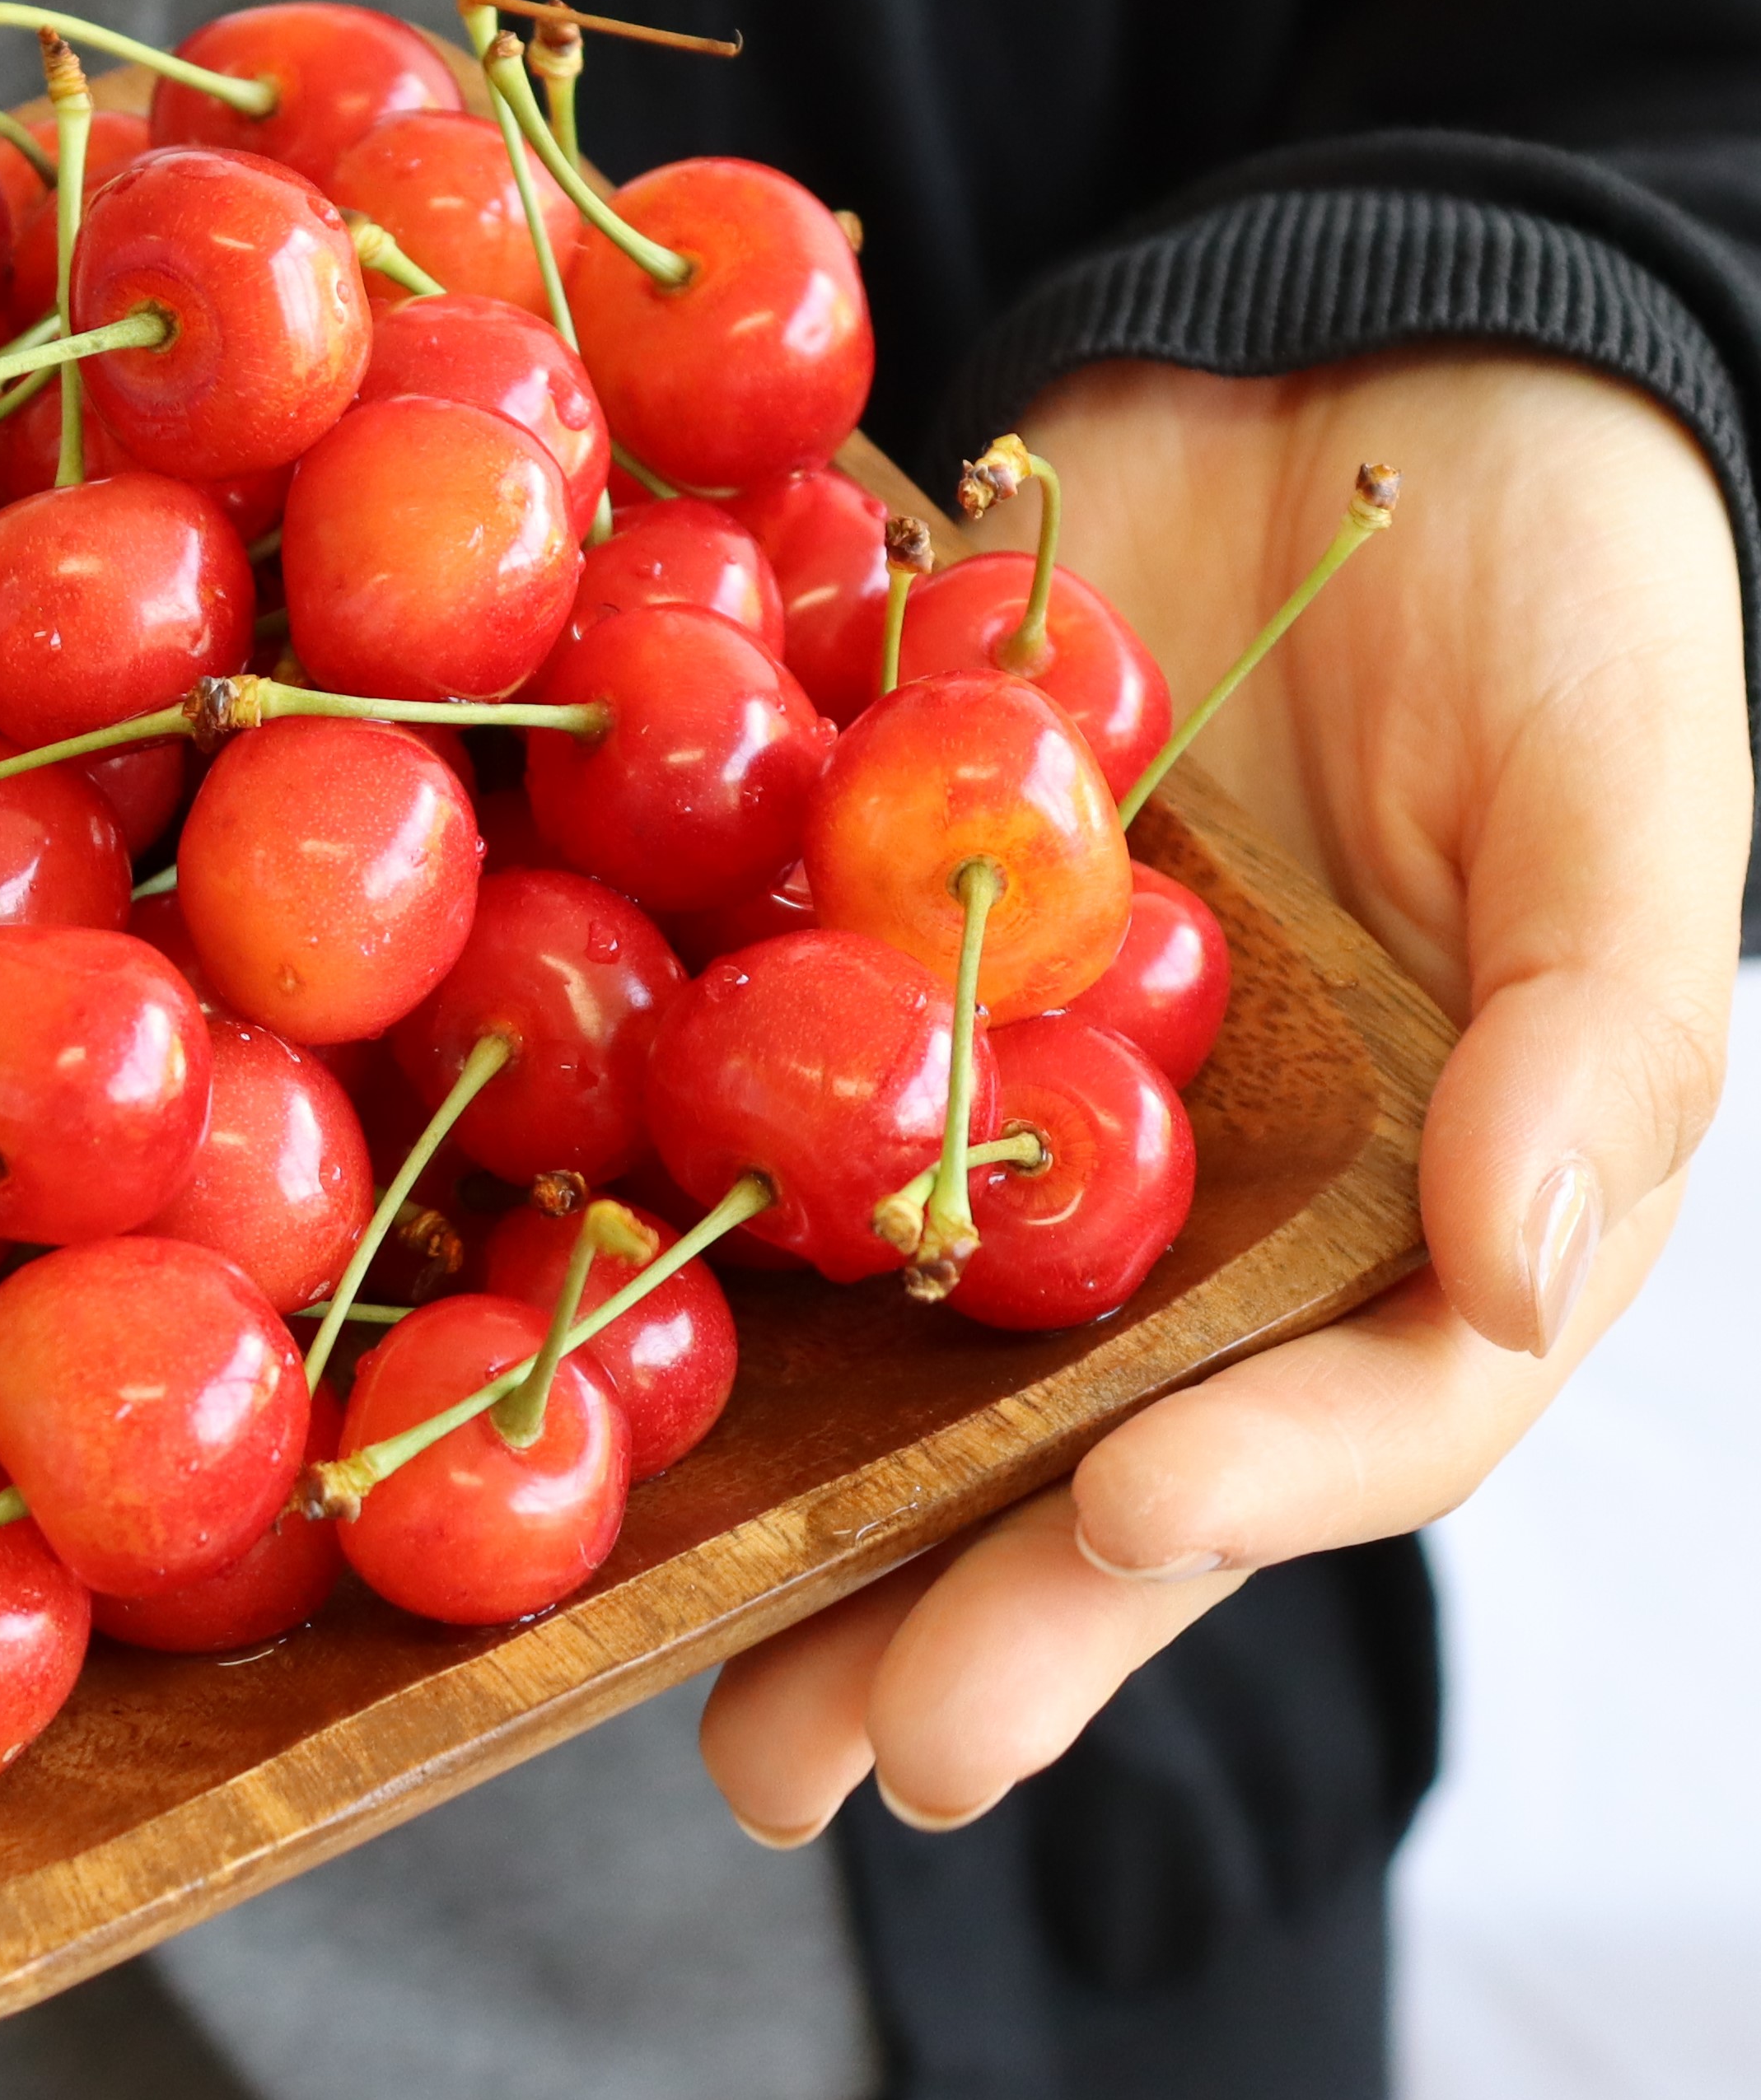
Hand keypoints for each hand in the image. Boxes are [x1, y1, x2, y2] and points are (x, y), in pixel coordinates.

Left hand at [701, 350, 1751, 1836]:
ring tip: (635, 1658)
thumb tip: (1518, 1268)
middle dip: (942, 1609)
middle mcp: (1178, 1208)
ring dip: (757, 1498)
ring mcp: (993, 1107)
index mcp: (1396, 1214)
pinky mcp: (842, 980)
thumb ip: (1598, 1035)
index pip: (1337, 1416)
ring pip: (875, 1341)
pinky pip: (741, 1106)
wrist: (1324, 371)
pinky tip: (512, 1297)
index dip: (1231, 1503)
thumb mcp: (1621, 792)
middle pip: (1064, 1455)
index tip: (1111, 1538)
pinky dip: (638, 1198)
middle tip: (812, 1761)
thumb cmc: (1554, 589)